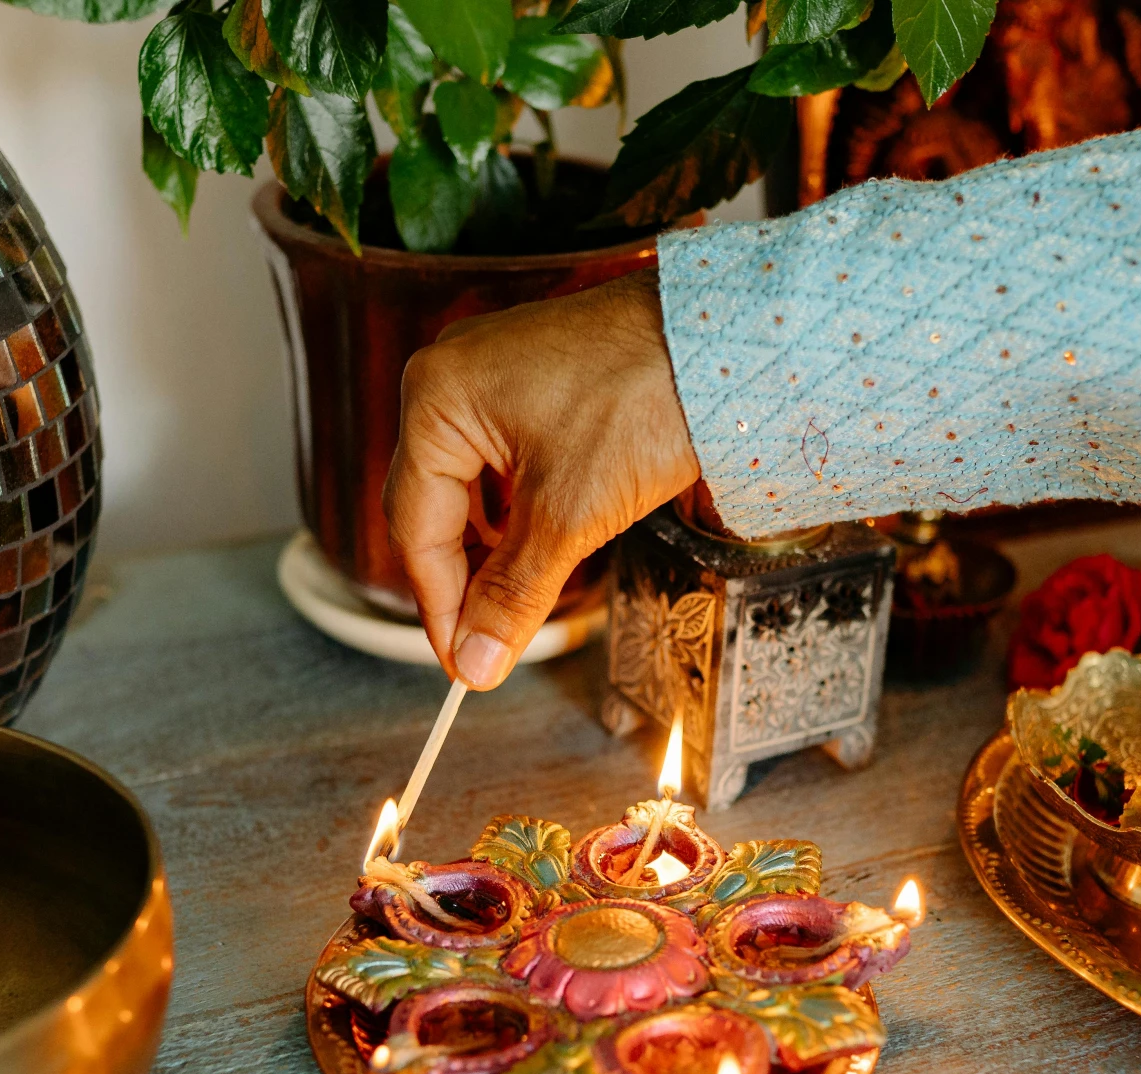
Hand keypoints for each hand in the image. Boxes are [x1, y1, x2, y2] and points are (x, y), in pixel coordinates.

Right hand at [383, 272, 699, 688]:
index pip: (414, 526)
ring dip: (487, 546)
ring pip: (465, 484)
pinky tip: (537, 538)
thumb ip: (514, 594)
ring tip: (517, 596)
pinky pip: (497, 456)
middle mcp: (448, 376)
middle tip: (489, 642)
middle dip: (462, 577)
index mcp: (435, 399)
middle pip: (432, 504)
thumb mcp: (572, 515)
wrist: (725, 342)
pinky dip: (512, 506)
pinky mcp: (530, 377)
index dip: (439, 607)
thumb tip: (477, 661)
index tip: (466, 664)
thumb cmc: (647, 396)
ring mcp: (489, 370)